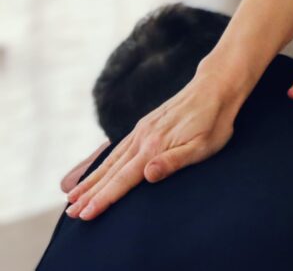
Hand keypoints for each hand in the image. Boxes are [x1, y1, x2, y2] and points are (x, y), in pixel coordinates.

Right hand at [63, 70, 240, 220]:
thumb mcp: (203, 145)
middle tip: (69, 212)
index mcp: (155, 147)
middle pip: (111, 171)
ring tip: (73, 194)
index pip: (123, 179)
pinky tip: (99, 168)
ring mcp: (143, 129)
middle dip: (90, 193)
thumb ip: (174, 161)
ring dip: (92, 178)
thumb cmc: (215, 120)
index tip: (84, 215)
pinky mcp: (146, 123)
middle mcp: (143, 137)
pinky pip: (119, 147)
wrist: (216, 85)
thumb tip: (147, 174)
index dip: (103, 198)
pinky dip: (104, 161)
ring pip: (112, 159)